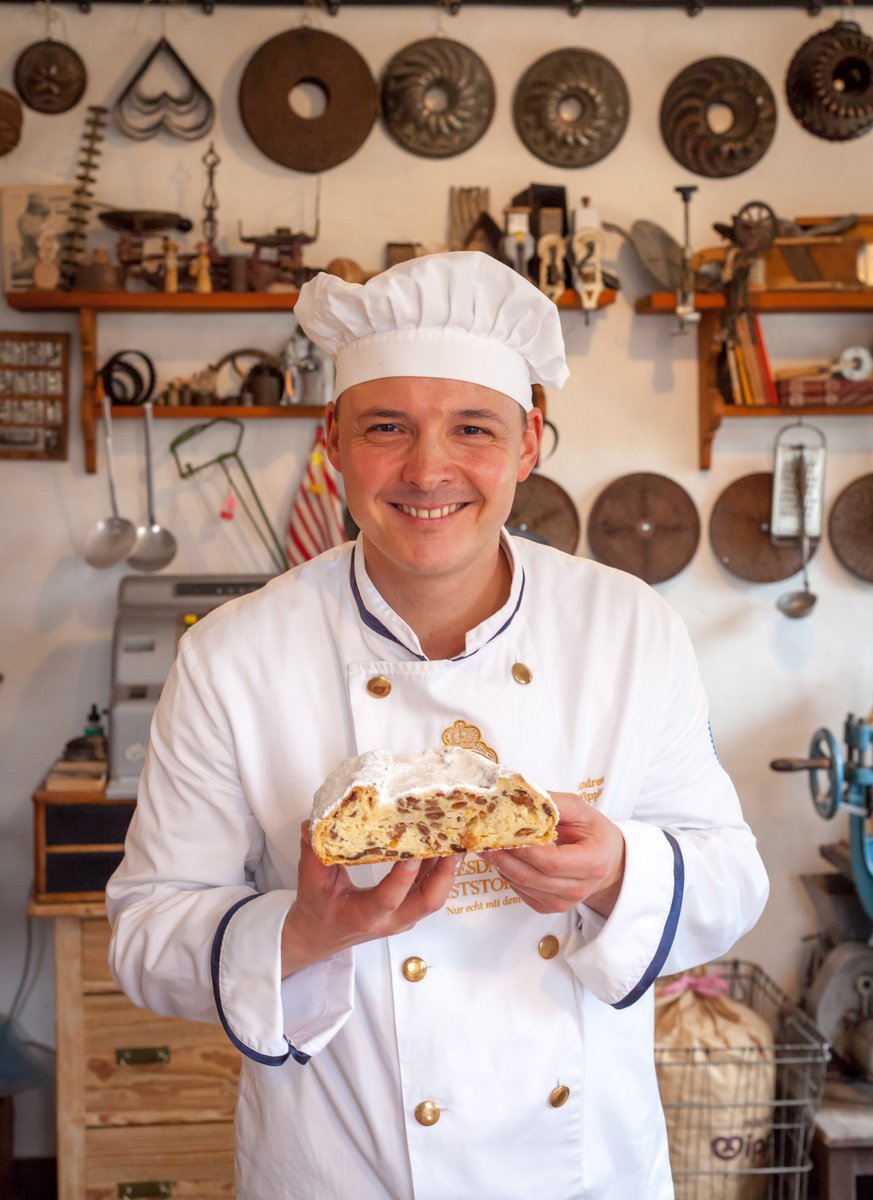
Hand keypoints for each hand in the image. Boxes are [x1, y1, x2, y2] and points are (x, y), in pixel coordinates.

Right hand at [281, 823, 460, 976]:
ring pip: (435, 893)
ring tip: (458, 835)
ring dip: (448, 866)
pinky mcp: (410, 907)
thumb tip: (316, 823)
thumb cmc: (318, 908)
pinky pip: (432, 887)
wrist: (322, 932)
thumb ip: (314, 852)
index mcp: (364, 915)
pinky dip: (441, 866)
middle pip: (428, 901)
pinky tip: (446, 843)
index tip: (413, 850)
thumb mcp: (310, 881)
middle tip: (454, 841)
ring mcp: (405, 915)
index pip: (389, 898)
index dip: (404, 875)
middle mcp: (391, 919)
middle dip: (445, 872)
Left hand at [481, 793, 624, 916]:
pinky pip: (519, 891)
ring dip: (499, 864)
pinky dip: (506, 873)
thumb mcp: (582, 810)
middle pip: (530, 875)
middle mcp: (578, 888)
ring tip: (485, 843)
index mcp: (591, 863)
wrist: (607, 863)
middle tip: (481, 836)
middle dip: (502, 855)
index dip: (523, 848)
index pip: (550, 861)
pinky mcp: (548, 907)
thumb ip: (555, 803)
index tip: (500, 830)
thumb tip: (521, 797)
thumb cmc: (594, 834)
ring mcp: (562, 902)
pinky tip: (502, 856)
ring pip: (521, 884)